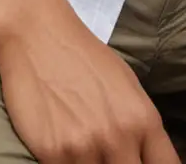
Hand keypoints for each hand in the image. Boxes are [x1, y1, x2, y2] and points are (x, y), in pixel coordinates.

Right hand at [0, 14, 180, 163]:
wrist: (37, 33)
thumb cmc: (83, 56)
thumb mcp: (126, 85)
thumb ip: (140, 127)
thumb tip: (148, 158)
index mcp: (143, 119)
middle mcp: (119, 137)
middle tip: (110, 158)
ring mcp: (86, 147)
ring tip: (85, 150)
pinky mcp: (53, 153)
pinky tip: (63, 149)